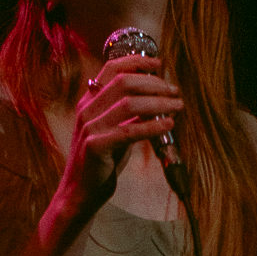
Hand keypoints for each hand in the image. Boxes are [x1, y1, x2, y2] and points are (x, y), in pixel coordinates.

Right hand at [61, 54, 182, 208]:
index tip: (159, 64)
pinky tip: (168, 124)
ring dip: (158, 102)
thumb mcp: (113, 131)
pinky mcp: (96, 146)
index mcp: (89, 102)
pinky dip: (152, 126)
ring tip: (177, 105)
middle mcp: (87, 110)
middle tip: (174, 90)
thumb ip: (128, 114)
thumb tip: (157, 99)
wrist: (79, 193)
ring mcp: (89, 128)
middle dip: (154, 83)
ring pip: (129, 103)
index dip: (136, 62)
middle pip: (124, 82)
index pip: (111, 69)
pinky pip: (130, 131)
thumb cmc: (100, 162)